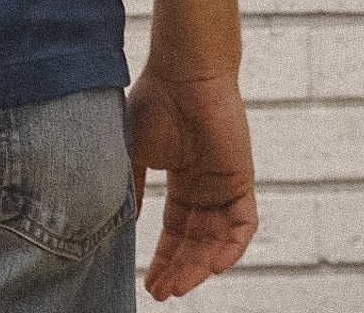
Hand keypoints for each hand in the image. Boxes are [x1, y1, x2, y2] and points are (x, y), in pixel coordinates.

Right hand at [127, 66, 256, 299]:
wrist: (183, 73)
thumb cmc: (155, 101)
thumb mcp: (133, 152)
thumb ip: (129, 187)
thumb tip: (120, 224)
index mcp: (181, 177)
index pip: (176, 230)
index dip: (163, 258)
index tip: (149, 283)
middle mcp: (205, 185)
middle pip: (195, 241)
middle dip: (179, 269)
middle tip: (161, 293)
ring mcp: (224, 183)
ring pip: (216, 240)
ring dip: (199, 266)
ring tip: (179, 287)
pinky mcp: (241, 179)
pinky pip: (243, 225)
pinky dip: (230, 249)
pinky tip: (210, 267)